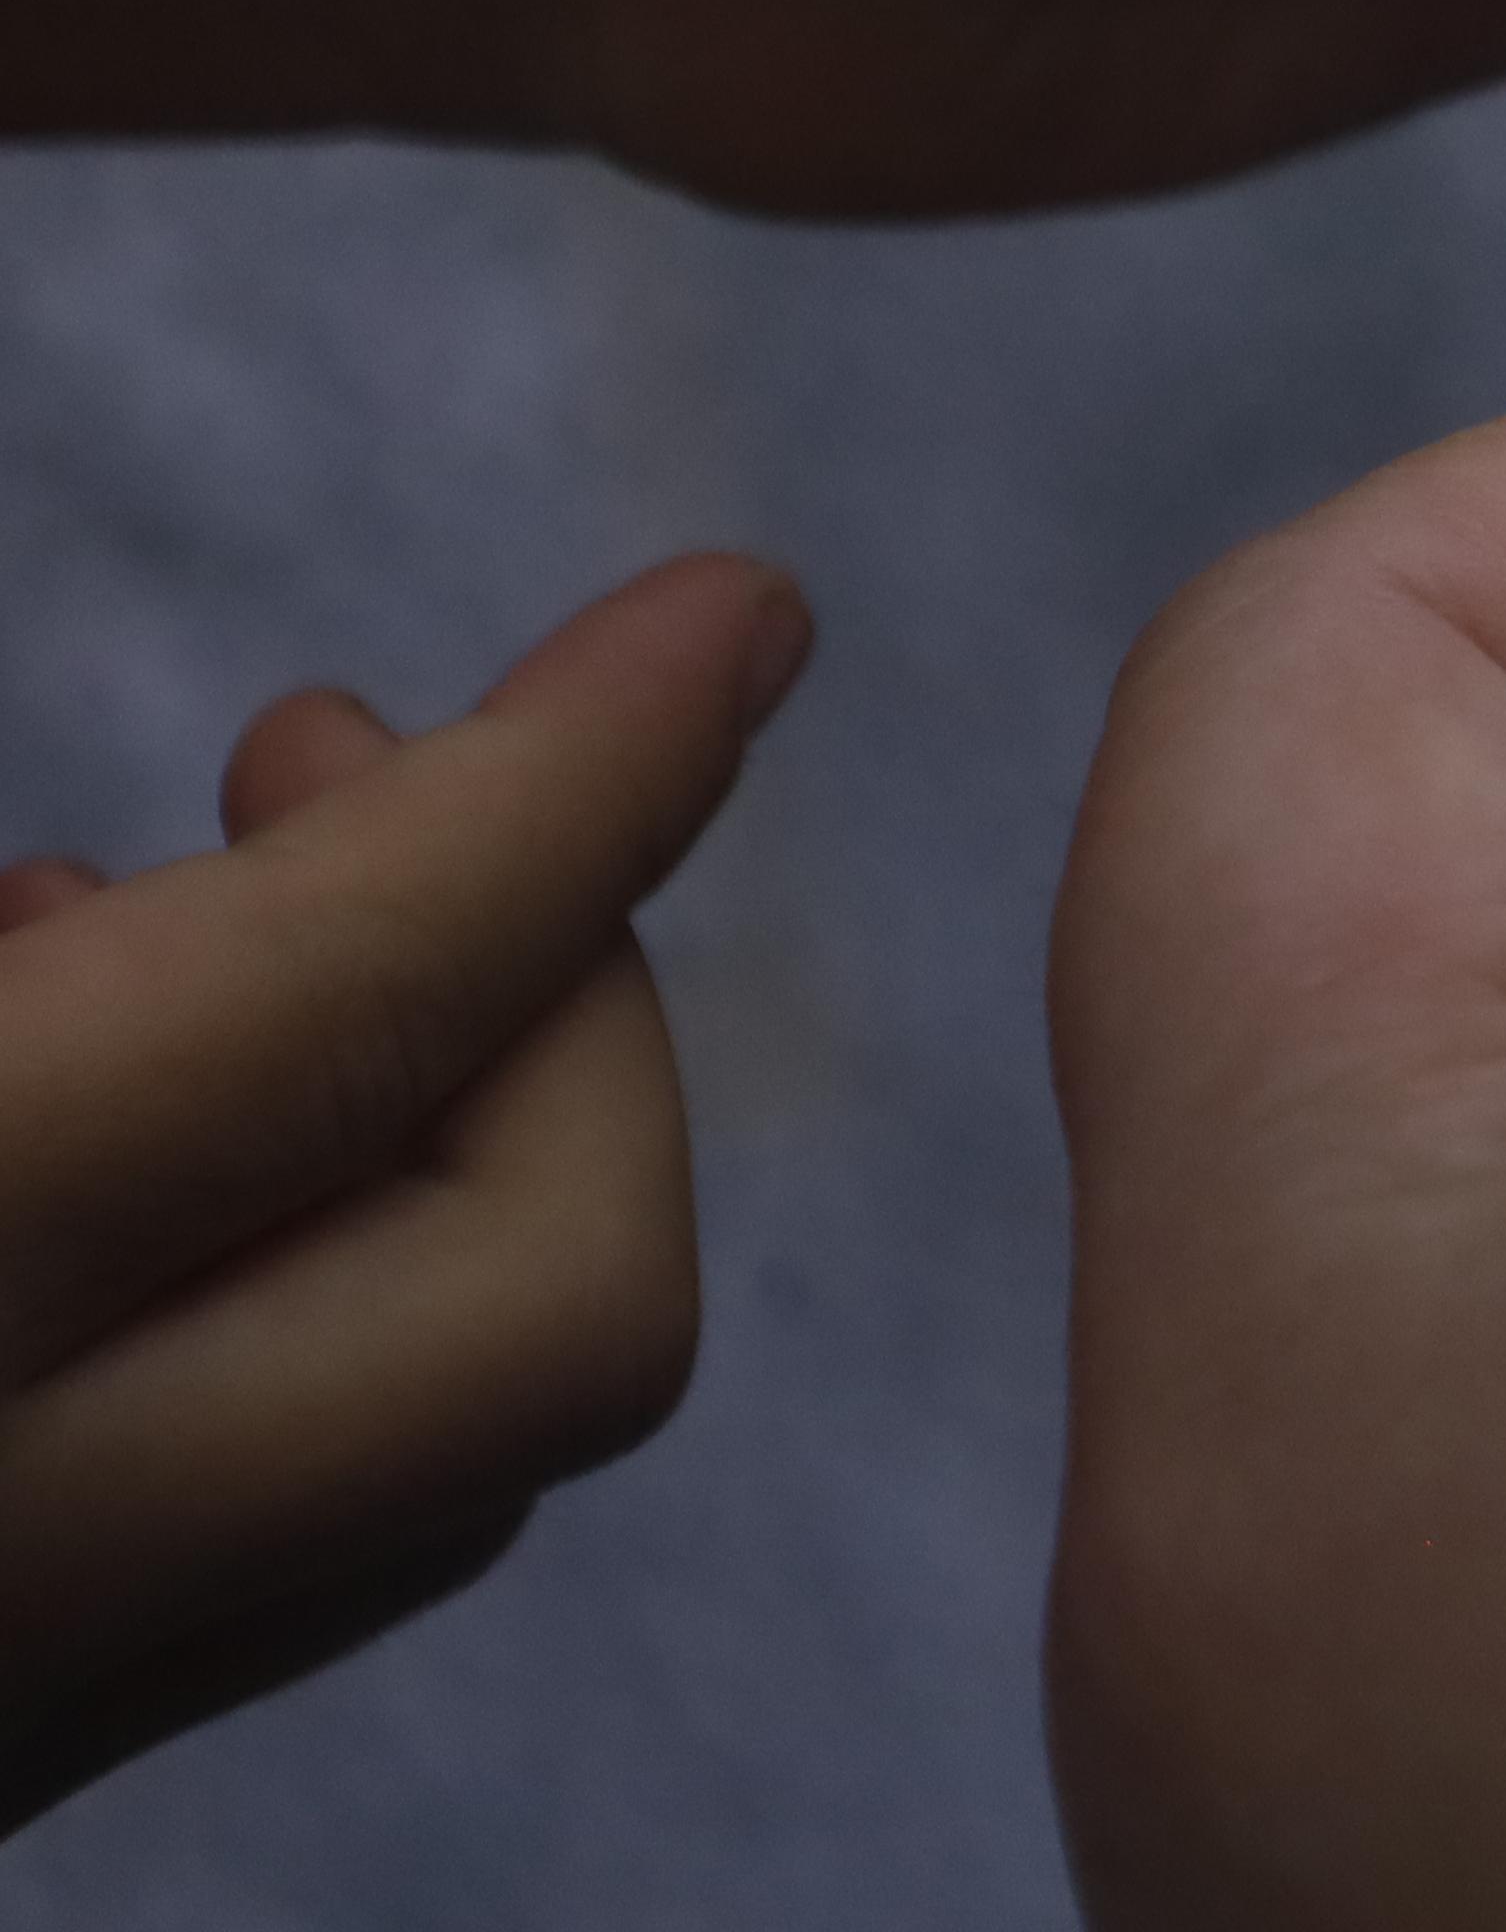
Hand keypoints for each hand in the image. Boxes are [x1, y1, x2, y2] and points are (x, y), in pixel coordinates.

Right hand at [0, 553, 809, 1831]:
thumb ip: (46, 935)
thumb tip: (168, 840)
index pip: (353, 1020)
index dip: (568, 782)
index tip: (725, 616)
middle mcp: (0, 1598)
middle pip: (542, 1316)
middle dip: (547, 998)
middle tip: (330, 755)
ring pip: (410, 1476)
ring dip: (399, 1153)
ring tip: (166, 897)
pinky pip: (211, 1568)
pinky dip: (238, 1317)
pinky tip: (60, 1098)